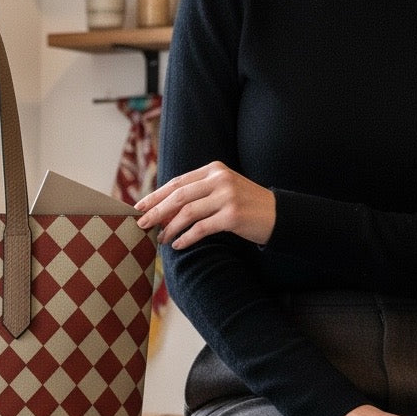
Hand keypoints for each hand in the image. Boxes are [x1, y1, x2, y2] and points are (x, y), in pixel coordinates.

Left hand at [136, 161, 276, 248]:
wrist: (278, 215)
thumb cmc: (244, 206)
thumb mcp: (222, 191)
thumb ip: (197, 194)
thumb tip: (161, 210)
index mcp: (214, 170)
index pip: (177, 182)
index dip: (155, 195)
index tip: (138, 207)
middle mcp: (220, 179)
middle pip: (178, 196)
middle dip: (156, 211)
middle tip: (141, 224)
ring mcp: (227, 196)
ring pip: (187, 212)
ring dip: (169, 227)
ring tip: (160, 239)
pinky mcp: (233, 215)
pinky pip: (201, 228)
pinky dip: (186, 237)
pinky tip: (177, 245)